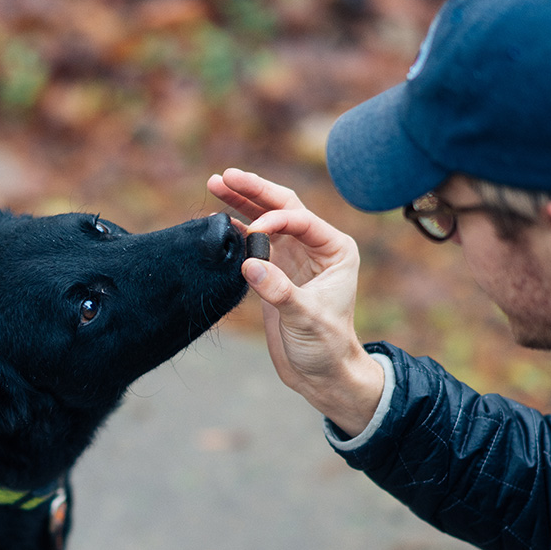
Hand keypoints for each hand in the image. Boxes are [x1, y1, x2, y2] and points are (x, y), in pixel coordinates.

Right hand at [208, 168, 383, 435]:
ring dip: (242, 202)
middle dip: (254, 190)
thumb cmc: (326, 347)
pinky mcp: (275, 270)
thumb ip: (279, 290)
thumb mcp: (306, 320)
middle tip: (225, 176)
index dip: (273, 221)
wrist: (321, 373)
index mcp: (335, 249)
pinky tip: (216, 218)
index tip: (252, 235)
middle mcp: (315, 246)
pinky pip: (253, 241)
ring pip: (265, 219)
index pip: (299, 219)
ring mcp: (293, 256)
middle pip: (282, 206)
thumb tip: (249, 263)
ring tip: (215, 184)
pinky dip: (236, 228)